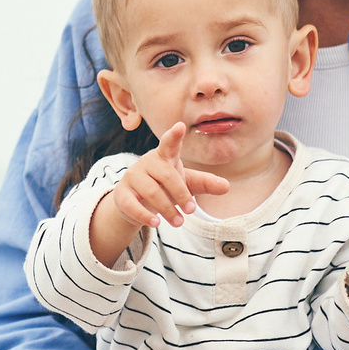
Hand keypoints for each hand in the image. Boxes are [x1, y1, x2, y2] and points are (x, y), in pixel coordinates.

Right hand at [88, 123, 232, 264]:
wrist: (135, 203)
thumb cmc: (165, 187)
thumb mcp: (187, 184)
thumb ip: (205, 183)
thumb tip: (226, 186)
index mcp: (164, 156)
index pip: (169, 143)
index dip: (174, 135)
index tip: (179, 126)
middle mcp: (147, 163)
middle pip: (167, 175)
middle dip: (181, 194)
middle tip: (191, 211)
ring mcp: (132, 177)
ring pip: (151, 192)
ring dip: (167, 209)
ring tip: (179, 222)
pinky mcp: (122, 194)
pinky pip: (132, 204)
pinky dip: (144, 215)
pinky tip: (156, 223)